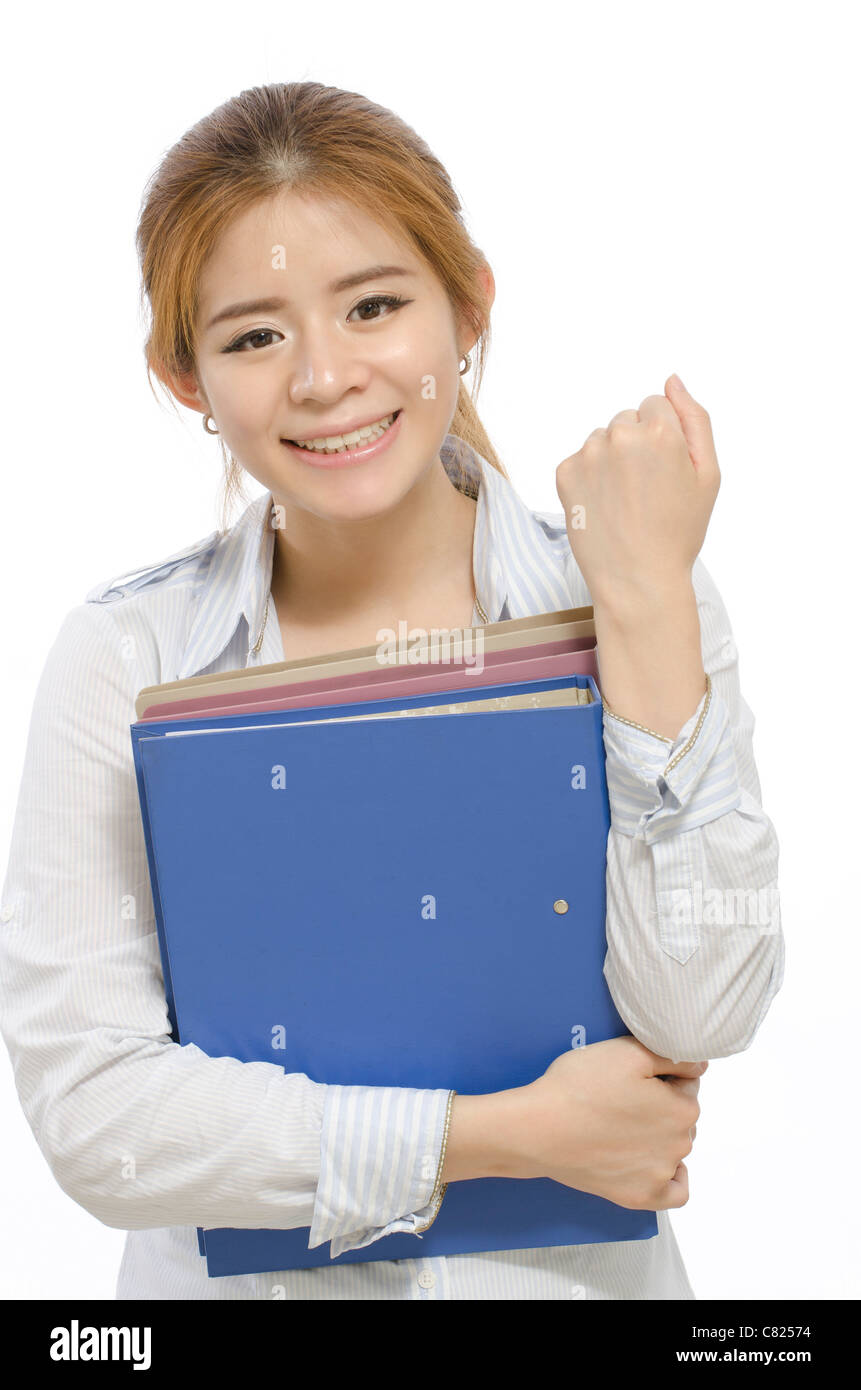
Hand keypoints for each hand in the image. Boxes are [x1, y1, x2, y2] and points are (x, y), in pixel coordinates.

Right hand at [514, 1036, 705, 1209]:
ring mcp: (660, 1175)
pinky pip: (675, 1192)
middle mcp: (679, 1145)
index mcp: (682, 1108)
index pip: (686, 1082)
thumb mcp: (626, 1052)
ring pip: (675, 1147)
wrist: (538, 1128)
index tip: (634, 1075)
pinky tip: (658, 1164)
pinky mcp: (640, 1196)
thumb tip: (699, 1066)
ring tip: (623, 1124)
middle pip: (681, 1116)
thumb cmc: (580, 1085)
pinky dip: (673, 1177)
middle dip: (662, 1104)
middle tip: (623, 1096)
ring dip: (660, 1134)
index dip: (661, 1074)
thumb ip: (672, 1056)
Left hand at [555, 375, 720, 610]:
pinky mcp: (565, 473)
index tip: (666, 470)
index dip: (664, 437)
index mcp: (661, 431)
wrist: (637, 579)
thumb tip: (672, 380)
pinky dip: (591, 477)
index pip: (657, 404)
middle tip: (646, 490)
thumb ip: (695, 418)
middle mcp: (621, 435)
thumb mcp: (708, 474)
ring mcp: (589, 454)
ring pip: (603, 438)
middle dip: (637, 444)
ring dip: (612, 459)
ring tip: (625, 500)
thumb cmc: (678, 530)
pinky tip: (604, 505)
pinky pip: (581, 459)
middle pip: (628, 419)